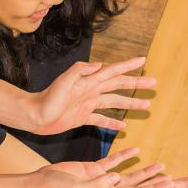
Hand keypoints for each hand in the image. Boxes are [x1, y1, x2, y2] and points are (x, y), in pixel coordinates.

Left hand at [28, 57, 155, 134]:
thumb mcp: (63, 82)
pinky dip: (112, 122)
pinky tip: (123, 126)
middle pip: (118, 85)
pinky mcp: (82, 117)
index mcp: (88, 81)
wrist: (33, 115)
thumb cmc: (46, 99)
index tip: (143, 61)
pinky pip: (101, 120)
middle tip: (153, 84)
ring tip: (146, 106)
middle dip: (136, 84)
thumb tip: (99, 65)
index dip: (128, 66)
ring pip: (114, 102)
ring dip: (130, 103)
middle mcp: (90, 90)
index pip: (112, 71)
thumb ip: (80, 71)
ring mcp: (87, 104)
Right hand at [38, 147, 173, 187]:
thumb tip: (115, 177)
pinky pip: (114, 162)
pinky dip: (125, 156)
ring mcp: (101, 179)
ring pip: (128, 175)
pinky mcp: (94, 168)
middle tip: (173, 184)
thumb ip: (96, 184)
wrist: (43, 182)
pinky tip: (137, 150)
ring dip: (144, 172)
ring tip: (162, 167)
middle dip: (154, 187)